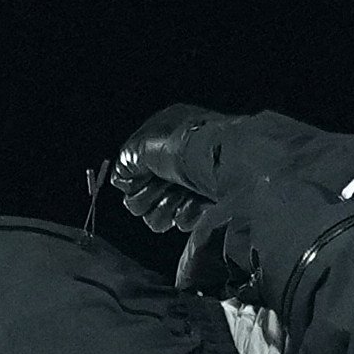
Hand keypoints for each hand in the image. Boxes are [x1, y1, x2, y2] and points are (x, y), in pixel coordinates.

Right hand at [110, 104, 225, 235]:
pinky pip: (182, 219)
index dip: (134, 181)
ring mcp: (191, 180)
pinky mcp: (207, 201)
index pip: (131, 168)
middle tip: (162, 189)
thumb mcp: (146, 144)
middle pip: (143, 193)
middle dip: (149, 198)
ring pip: (159, 211)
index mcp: (163, 134)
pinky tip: (194, 208)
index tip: (142, 181)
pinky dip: (185, 216)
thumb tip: (121, 177)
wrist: (231, 164)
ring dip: (164, 209)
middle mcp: (176, 156)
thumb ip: (126, 161)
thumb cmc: (188, 148)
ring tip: (179, 200)